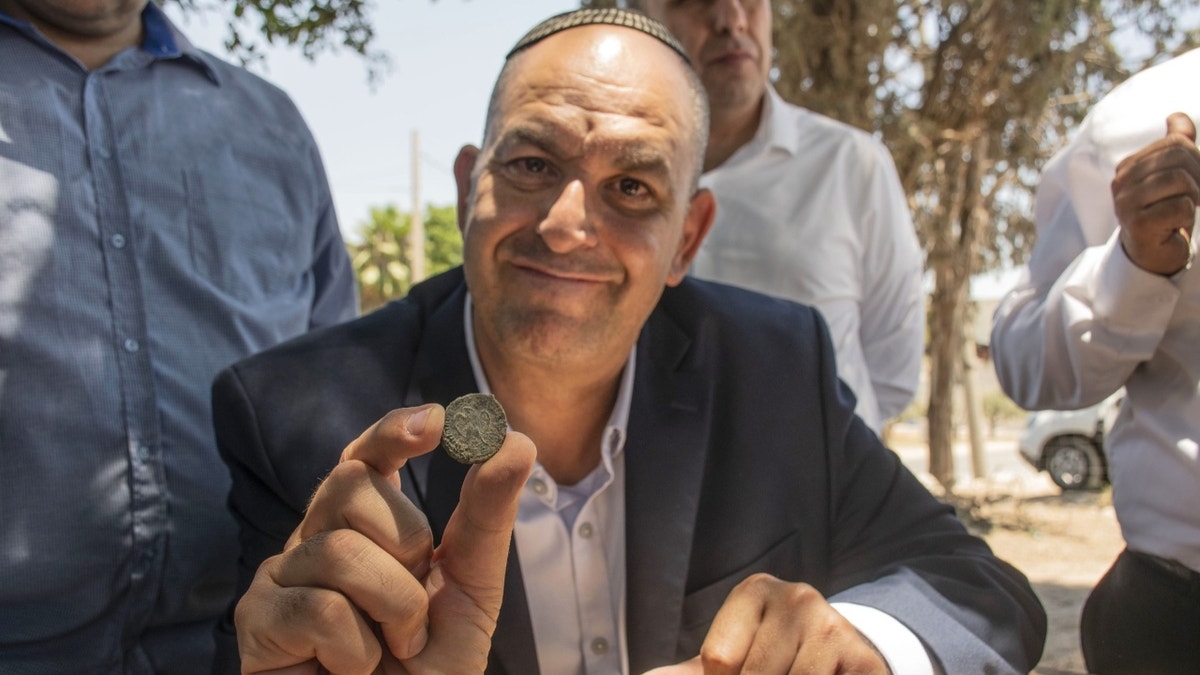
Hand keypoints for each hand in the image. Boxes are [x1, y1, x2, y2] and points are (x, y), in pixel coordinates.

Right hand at [233, 404, 536, 673]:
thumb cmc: (429, 664)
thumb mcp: (473, 586)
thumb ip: (487, 515)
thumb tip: (515, 439)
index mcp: (364, 523)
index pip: (366, 455)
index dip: (392, 432)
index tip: (435, 421)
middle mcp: (315, 537)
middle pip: (350, 486)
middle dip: (405, 543)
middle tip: (416, 603)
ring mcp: (280, 576)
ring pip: (339, 550)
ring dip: (393, 611)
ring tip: (390, 647)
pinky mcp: (257, 621)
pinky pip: (319, 608)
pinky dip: (357, 649)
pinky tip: (352, 667)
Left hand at [644, 574, 888, 674]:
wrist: (845, 657)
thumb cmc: (775, 659)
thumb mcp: (732, 658)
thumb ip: (690, 673)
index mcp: (755, 592)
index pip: (718, 660)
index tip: (741, 672)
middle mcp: (796, 598)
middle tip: (774, 672)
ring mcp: (833, 626)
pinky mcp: (863, 659)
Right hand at [1113, 112, 1199, 274]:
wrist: (1153, 253)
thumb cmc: (1164, 212)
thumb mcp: (1171, 175)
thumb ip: (1175, 145)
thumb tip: (1176, 116)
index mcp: (1128, 167)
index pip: (1175, 144)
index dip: (1197, 159)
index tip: (1196, 181)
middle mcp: (1121, 183)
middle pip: (1179, 159)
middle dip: (1199, 177)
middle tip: (1197, 197)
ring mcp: (1126, 203)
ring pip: (1181, 181)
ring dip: (1194, 198)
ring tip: (1186, 210)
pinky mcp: (1138, 224)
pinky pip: (1180, 207)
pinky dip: (1187, 217)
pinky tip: (1176, 226)